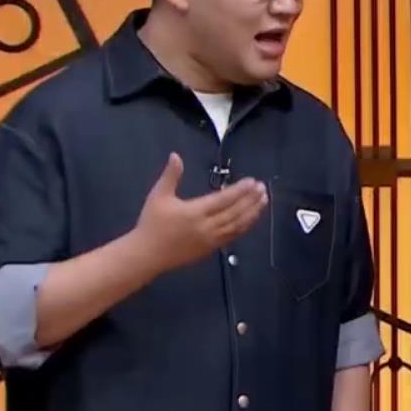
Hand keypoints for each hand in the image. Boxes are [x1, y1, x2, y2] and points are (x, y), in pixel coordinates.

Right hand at [133, 152, 266, 271]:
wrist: (146, 255)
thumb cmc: (152, 223)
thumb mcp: (158, 196)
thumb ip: (170, 175)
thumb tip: (175, 155)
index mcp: (195, 212)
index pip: (224, 199)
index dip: (240, 190)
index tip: (252, 181)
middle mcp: (207, 226)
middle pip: (235, 212)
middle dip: (251, 199)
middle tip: (263, 188)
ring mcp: (211, 240)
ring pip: (238, 225)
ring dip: (252, 212)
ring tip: (264, 200)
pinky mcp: (211, 249)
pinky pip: (233, 236)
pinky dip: (245, 226)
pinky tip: (252, 218)